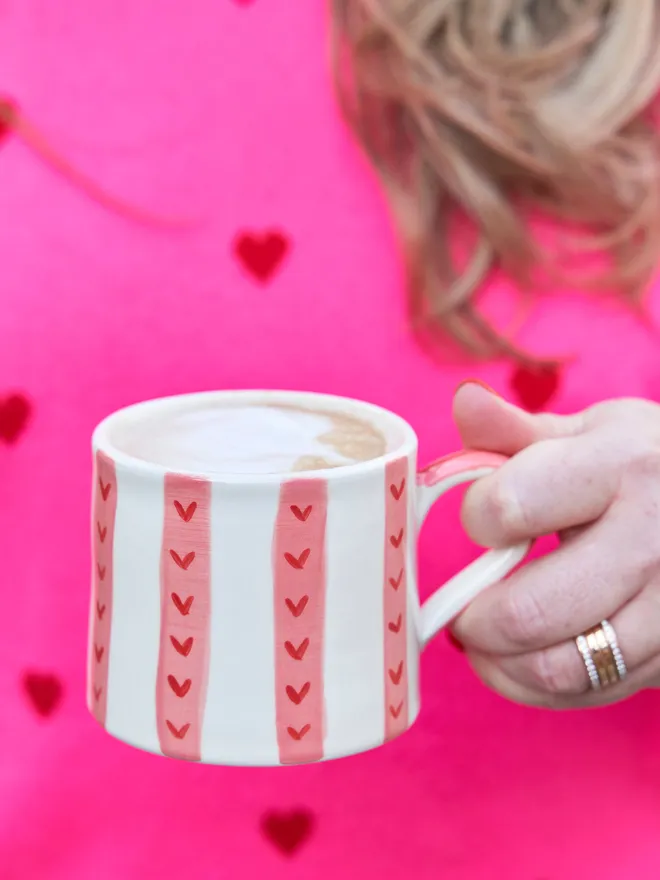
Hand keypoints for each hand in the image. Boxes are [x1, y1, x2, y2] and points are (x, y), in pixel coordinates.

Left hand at [450, 382, 659, 707]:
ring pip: (561, 668)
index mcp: (623, 464)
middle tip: (462, 609)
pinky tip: (525, 659)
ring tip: (485, 640)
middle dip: (474, 619)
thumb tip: (463, 400)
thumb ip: (517, 430)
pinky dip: (541, 685)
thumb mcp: (592, 433)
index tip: (482, 521)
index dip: (477, 518)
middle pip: (530, 611)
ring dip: (502, 665)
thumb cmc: (644, 466)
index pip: (510, 507)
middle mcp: (653, 538)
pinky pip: (592, 691)